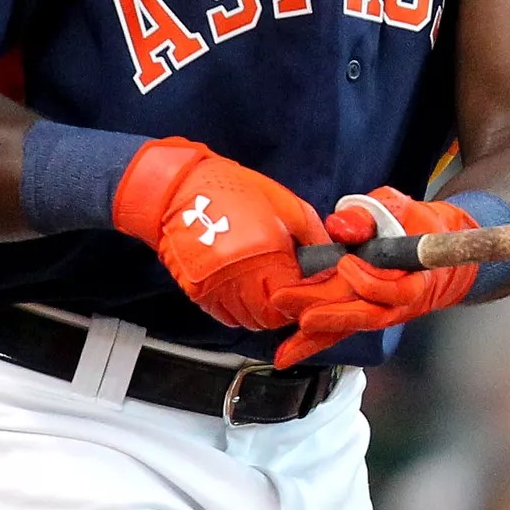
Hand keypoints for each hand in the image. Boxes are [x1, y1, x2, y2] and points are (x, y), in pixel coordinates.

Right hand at [110, 139, 326, 331]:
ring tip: (267, 288)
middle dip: (285, 308)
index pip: (295, 302)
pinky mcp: (197, 293)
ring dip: (263, 311)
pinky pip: (225, 317)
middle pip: (272, 319)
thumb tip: (330, 261)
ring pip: (249, 322)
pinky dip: (239, 310)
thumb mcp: (287, 205)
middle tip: (290, 290)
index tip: (308, 288)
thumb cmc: (233, 190)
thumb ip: (314, 237)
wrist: (180, 188)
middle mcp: (239, 280)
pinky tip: (245, 289)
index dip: (305, 298)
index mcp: (266, 256)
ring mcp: (215, 290)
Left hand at [268, 187, 480, 366]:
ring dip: (316, 336)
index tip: (347, 263)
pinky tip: (288, 352)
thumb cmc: (415, 224)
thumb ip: (368, 215)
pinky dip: (314, 342)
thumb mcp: (397, 207)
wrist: (434, 246)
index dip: (372, 283)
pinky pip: (340, 331)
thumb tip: (340, 226)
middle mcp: (398, 301)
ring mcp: (381, 312)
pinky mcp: (363, 315)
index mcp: (416, 275)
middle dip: (324, 310)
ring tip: (285, 346)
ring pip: (350, 328)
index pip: (396, 290)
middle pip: (363, 312)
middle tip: (288, 300)